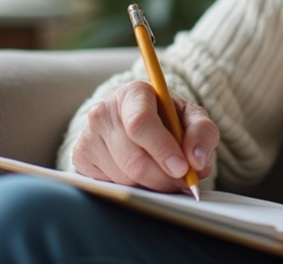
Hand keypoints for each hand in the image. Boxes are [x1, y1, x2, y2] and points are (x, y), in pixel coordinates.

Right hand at [70, 80, 218, 192]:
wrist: (138, 124)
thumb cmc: (166, 119)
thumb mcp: (190, 118)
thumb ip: (202, 132)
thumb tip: (197, 161)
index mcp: (132, 94)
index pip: (141, 123)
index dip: (162, 149)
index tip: (183, 168)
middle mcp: (103, 112)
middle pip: (134, 159)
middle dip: (163, 178)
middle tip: (183, 182)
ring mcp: (87, 137)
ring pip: (124, 178)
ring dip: (151, 186)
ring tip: (164, 176)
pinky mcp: (80, 160)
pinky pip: (111, 187)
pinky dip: (134, 189)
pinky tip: (142, 178)